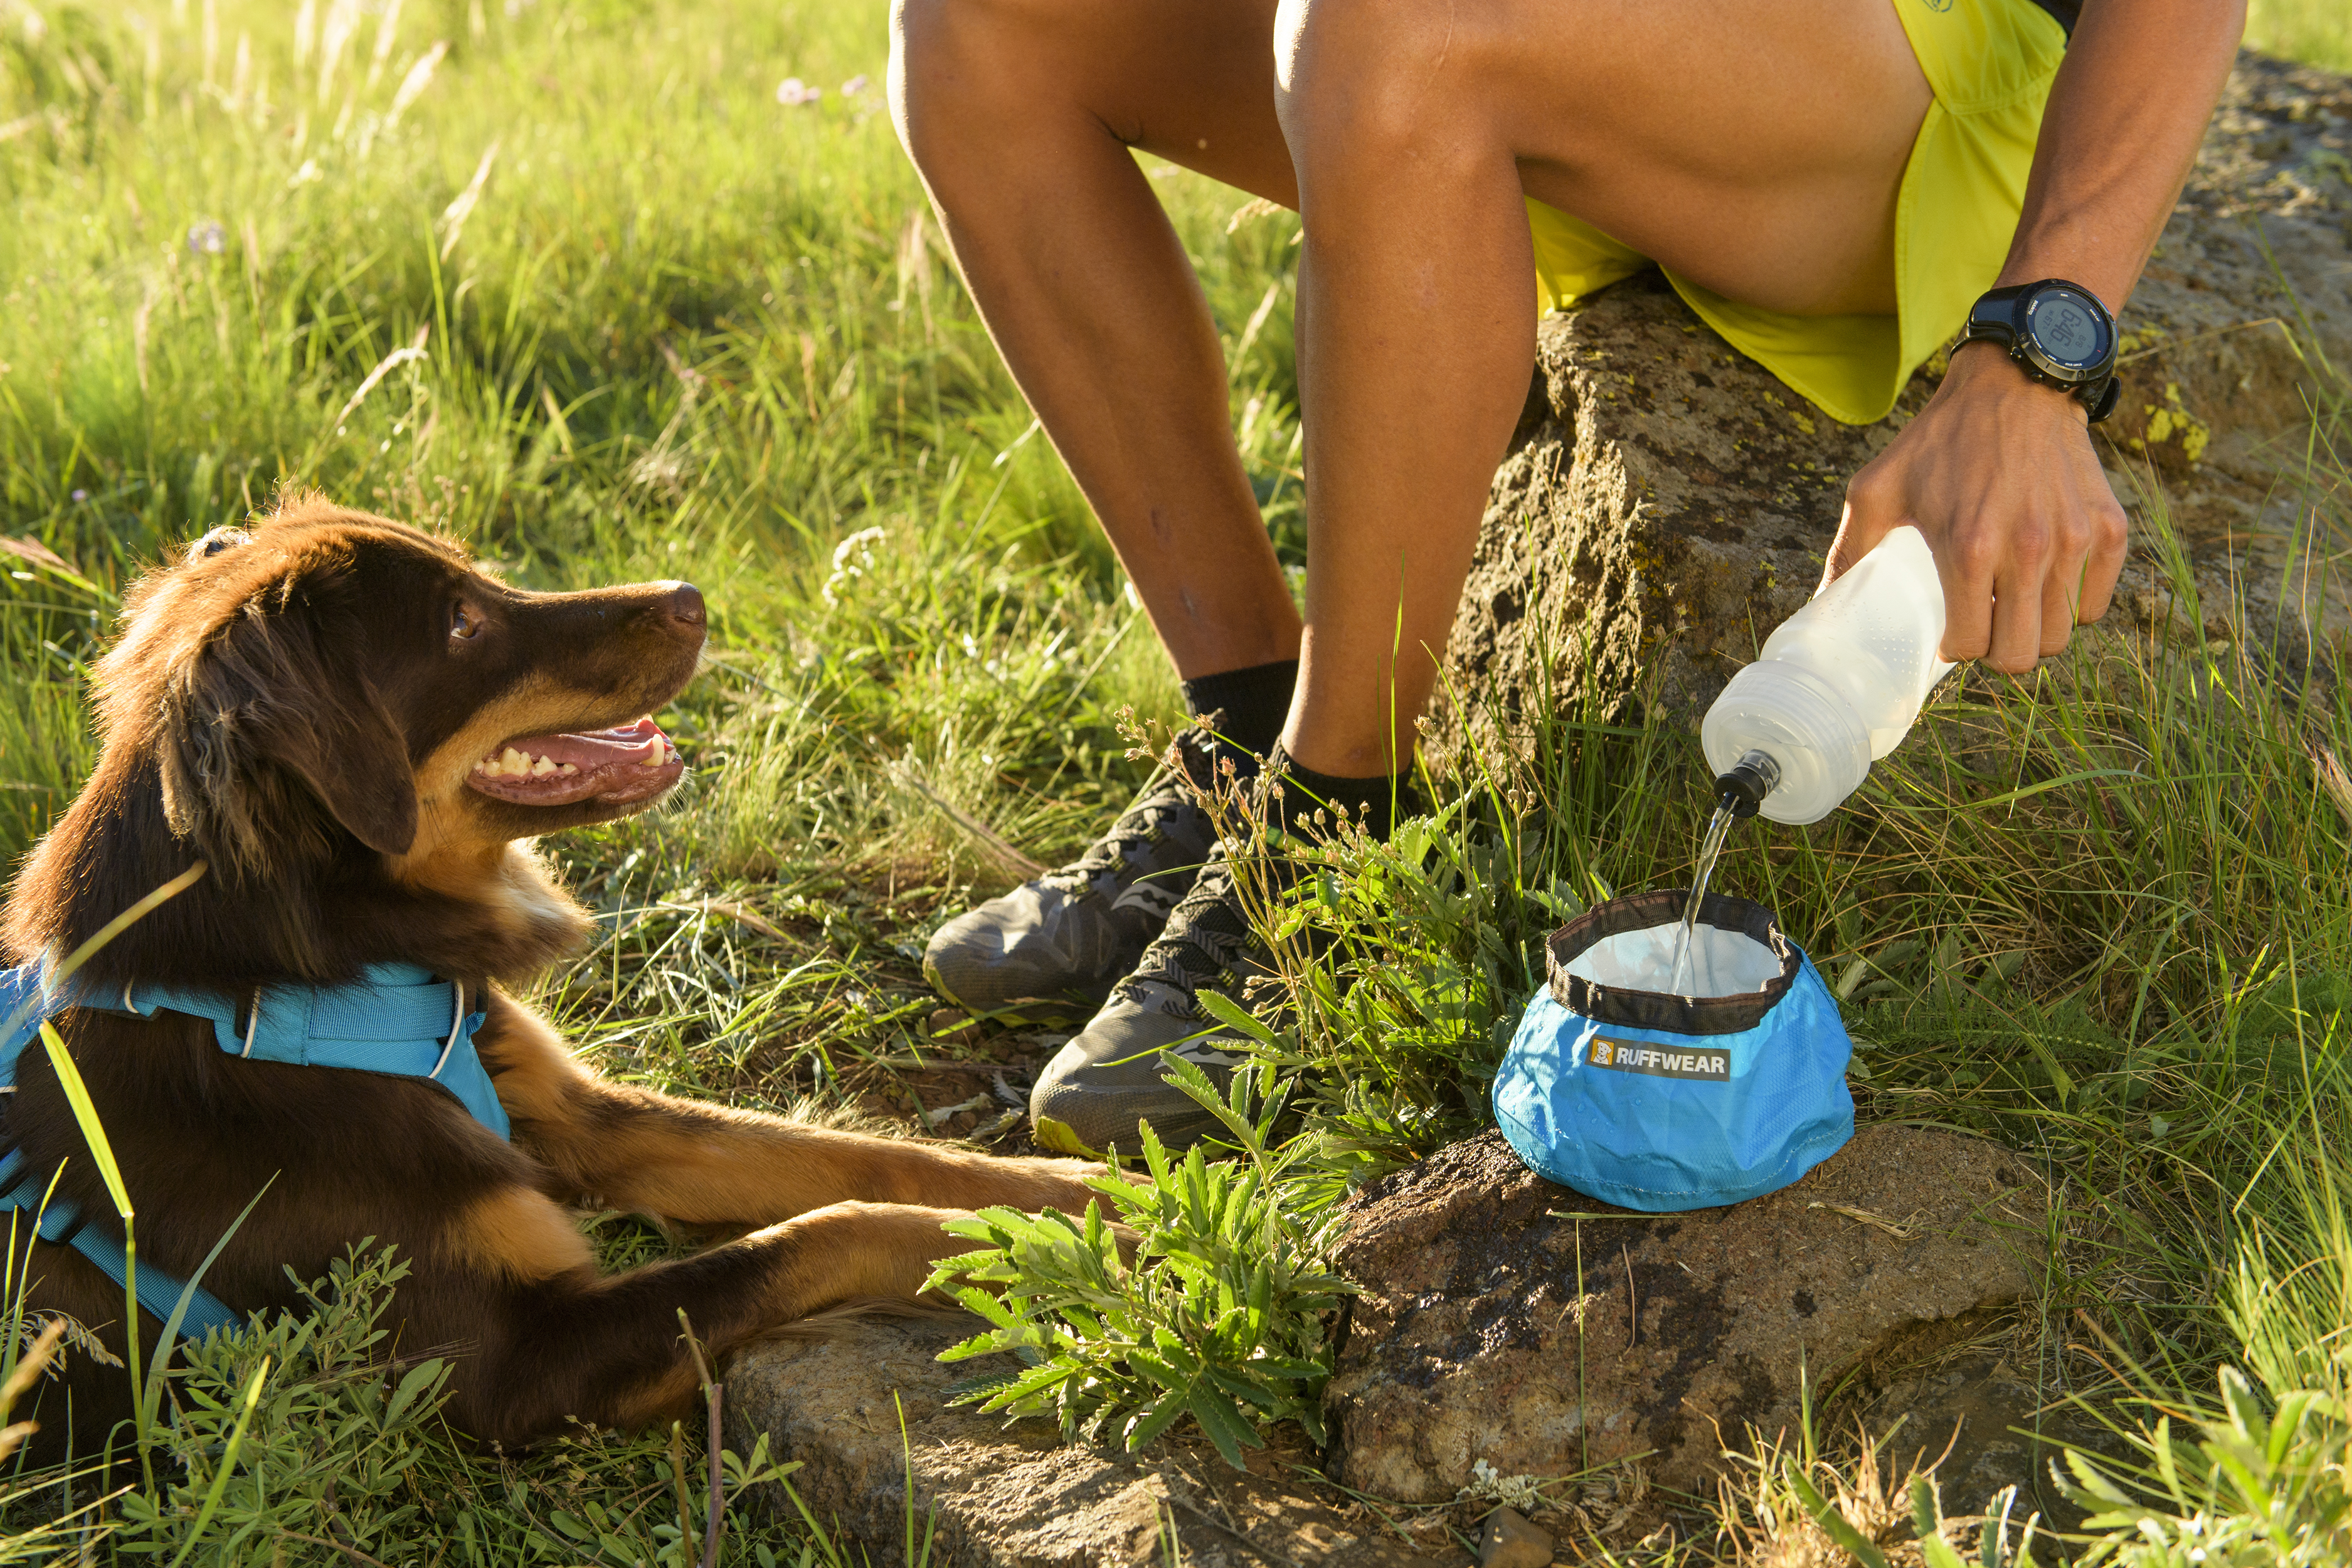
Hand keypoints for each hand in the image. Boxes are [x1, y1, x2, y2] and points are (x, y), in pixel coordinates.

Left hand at [1821, 341, 2128, 672]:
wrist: (2015, 384)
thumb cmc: (1941, 439)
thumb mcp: (1878, 488)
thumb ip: (1850, 548)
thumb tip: (1823, 602)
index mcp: (1968, 548)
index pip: (1971, 646)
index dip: (1956, 649)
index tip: (1950, 635)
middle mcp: (2027, 549)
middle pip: (2023, 654)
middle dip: (1998, 653)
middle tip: (1984, 630)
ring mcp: (2073, 540)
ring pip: (2062, 634)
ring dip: (2035, 631)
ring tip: (2012, 607)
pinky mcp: (2108, 528)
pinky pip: (2098, 602)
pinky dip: (2075, 605)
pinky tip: (2047, 585)